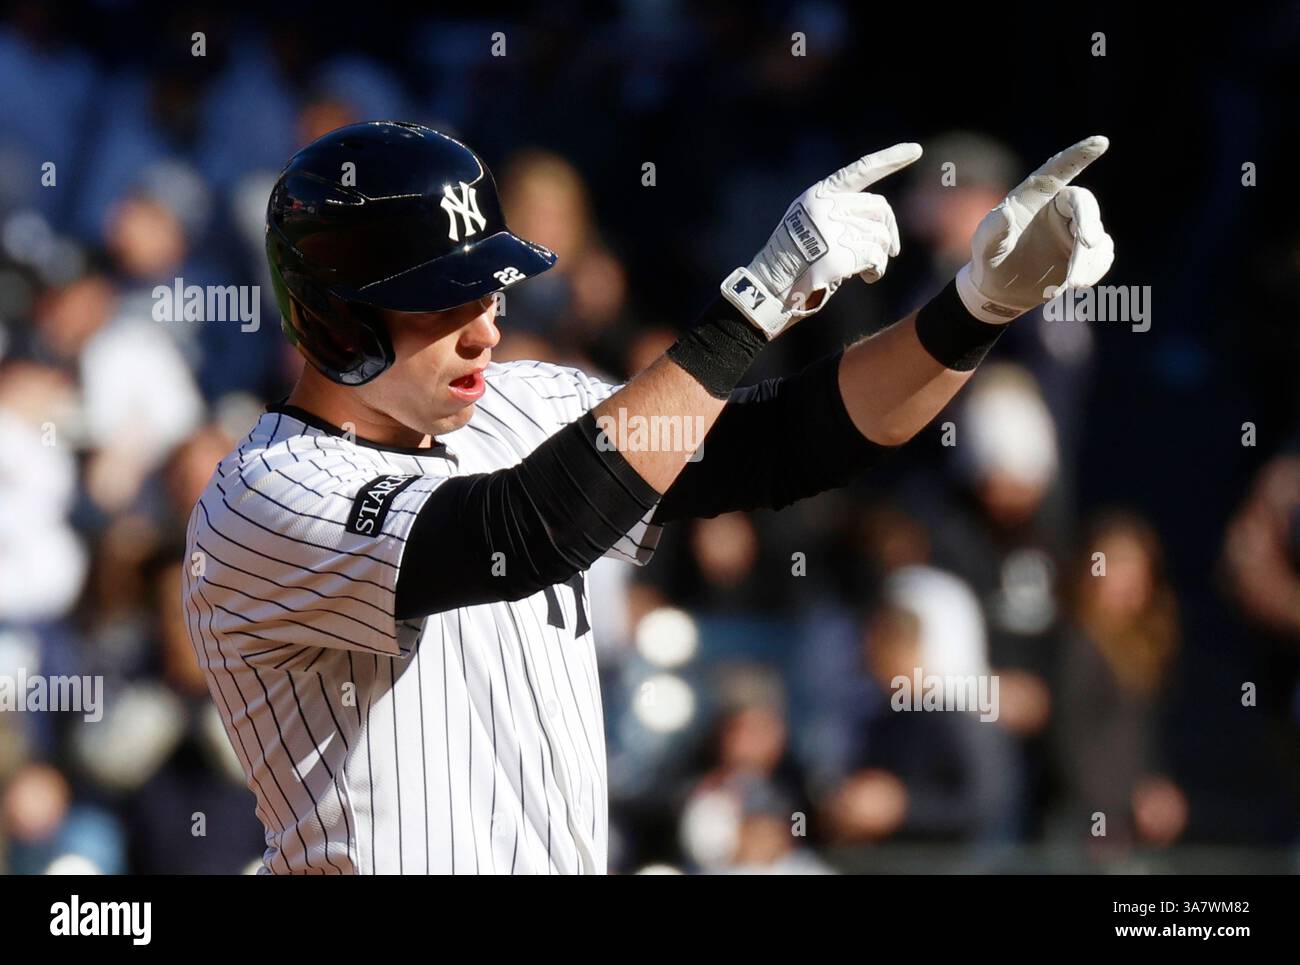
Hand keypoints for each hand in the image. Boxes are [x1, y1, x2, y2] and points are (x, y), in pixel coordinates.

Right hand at [722, 142, 921, 338]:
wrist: (771, 286)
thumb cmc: (795, 260)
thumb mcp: (811, 224)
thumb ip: (839, 213)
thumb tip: (882, 224)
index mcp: (819, 195)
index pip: (861, 170)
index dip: (891, 159)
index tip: (916, 150)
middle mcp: (826, 206)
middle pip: (879, 208)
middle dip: (888, 231)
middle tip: (891, 250)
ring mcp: (831, 230)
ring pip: (881, 235)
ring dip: (882, 255)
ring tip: (868, 269)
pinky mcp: (838, 254)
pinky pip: (877, 257)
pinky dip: (878, 269)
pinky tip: (869, 277)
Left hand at [956, 136, 1114, 322]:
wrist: (1000, 290)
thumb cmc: (989, 259)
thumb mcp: (984, 246)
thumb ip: (993, 230)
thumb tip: (1005, 213)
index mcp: (1035, 197)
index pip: (1058, 170)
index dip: (1078, 155)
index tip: (1100, 142)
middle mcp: (1058, 208)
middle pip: (1085, 205)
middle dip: (1088, 224)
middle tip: (1086, 244)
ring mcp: (1074, 229)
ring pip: (1097, 235)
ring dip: (1089, 259)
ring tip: (1072, 284)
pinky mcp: (1085, 251)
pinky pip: (1102, 254)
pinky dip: (1096, 268)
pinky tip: (1077, 283)